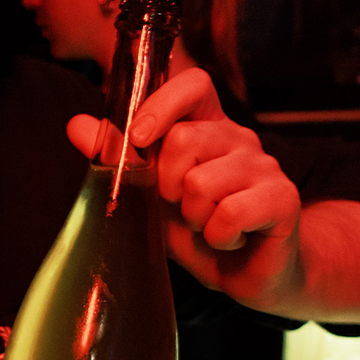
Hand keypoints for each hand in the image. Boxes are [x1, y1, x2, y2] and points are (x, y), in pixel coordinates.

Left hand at [67, 67, 303, 313]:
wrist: (247, 274)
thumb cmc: (199, 231)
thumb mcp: (149, 195)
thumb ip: (117, 160)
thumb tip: (77, 125)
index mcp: (208, 127)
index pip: (193, 84)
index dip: (162, 103)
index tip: (139, 137)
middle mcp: (239, 139)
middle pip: (185, 139)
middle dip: (168, 186)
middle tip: (183, 208)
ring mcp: (265, 166)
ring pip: (202, 182)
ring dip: (194, 217)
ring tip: (208, 226)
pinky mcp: (282, 198)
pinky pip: (230, 214)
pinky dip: (218, 237)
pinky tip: (230, 239)